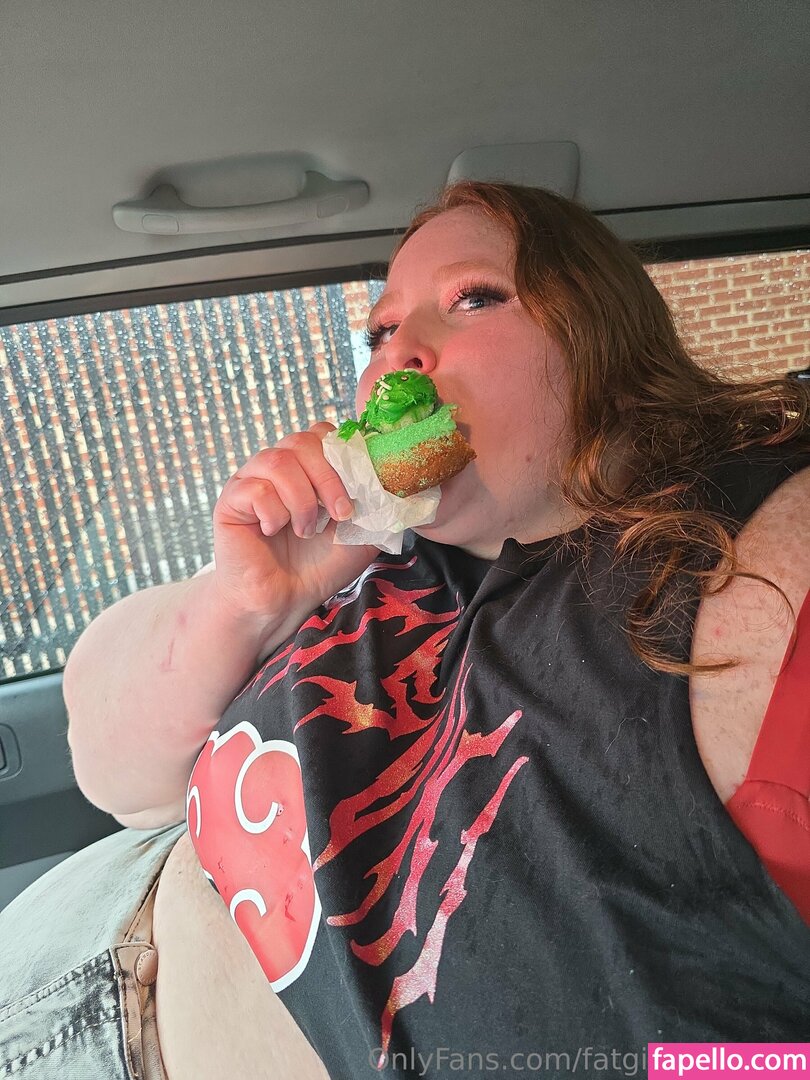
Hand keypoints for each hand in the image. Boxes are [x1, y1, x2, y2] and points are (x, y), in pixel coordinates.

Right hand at [211, 423, 378, 634]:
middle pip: (302, 440)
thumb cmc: (320, 566)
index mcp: (309, 467)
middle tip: (340, 515)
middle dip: (328, 478)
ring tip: (306, 531)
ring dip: (302, 499)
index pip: (325, 433)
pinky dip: (273, 512)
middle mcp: (279, 466)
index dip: (345, 455)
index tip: (361, 491)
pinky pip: (253, 488)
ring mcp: (252, 480)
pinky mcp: (231, 500)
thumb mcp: (363, 533)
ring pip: (277, 460)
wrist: (284, 602)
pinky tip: (273, 531)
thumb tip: (403, 480)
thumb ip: (380, 505)